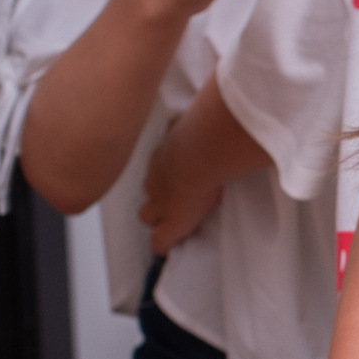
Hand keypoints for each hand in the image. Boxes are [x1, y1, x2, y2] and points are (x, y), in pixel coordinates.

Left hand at [140, 109, 222, 255]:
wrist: (200, 151)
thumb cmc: (205, 132)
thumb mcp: (199, 123)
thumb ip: (199, 124)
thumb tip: (211, 109)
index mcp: (165, 155)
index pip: (158, 168)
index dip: (165, 175)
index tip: (177, 175)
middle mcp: (157, 178)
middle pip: (147, 191)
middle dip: (156, 196)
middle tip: (173, 199)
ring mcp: (162, 202)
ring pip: (148, 215)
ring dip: (158, 217)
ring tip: (173, 221)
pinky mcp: (173, 222)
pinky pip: (160, 241)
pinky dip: (163, 244)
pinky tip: (167, 249)